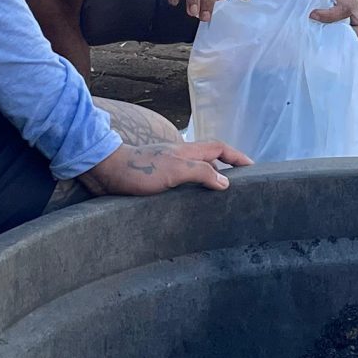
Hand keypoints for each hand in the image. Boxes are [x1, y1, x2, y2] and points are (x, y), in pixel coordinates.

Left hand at [81, 136, 247, 195]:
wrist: (104, 171)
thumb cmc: (138, 168)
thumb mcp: (174, 170)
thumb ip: (201, 173)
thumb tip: (226, 182)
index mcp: (187, 151)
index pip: (220, 149)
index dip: (237, 156)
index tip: (253, 168)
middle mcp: (179, 158)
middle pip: (209, 161)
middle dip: (226, 172)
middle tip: (239, 190)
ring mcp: (166, 170)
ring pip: (194, 175)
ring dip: (206, 184)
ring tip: (218, 204)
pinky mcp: (153, 182)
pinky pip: (180, 187)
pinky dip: (190, 194)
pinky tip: (188, 209)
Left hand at [311, 0, 357, 35]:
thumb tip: (310, 11)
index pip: (346, 8)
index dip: (329, 16)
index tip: (311, 15)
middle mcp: (353, 0)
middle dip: (346, 35)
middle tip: (326, 35)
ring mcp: (350, 9)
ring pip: (354, 31)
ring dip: (339, 35)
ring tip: (321, 34)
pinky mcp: (344, 16)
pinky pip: (345, 29)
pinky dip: (335, 33)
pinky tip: (320, 32)